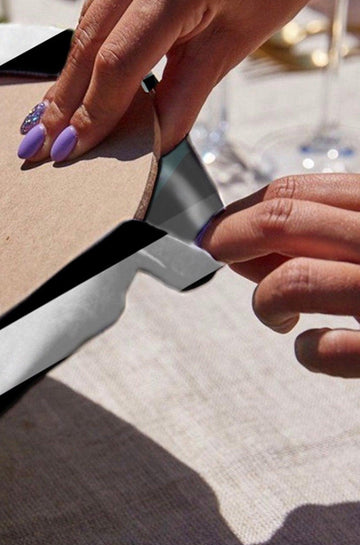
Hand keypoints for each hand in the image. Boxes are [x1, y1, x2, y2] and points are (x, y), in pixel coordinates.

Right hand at [17, 0, 359, 160]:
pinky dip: (93, 29)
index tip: (66, 149)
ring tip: (57, 111)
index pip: (118, 62)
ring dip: (76, 69)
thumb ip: (179, 102)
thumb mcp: (228, 52)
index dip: (91, 113)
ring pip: (86, 21)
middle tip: (37, 141)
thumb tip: (139, 147)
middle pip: (90, 42)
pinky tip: (103, 46)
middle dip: (66, 99)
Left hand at [199, 174, 359, 376]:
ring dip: (267, 301)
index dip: (240, 210)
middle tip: (214, 253)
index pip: (294, 192)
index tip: (216, 229)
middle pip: (283, 220)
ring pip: (294, 279)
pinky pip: (329, 348)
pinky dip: (311, 352)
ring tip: (278, 315)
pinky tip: (318, 349)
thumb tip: (242, 241)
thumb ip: (323, 234)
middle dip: (230, 237)